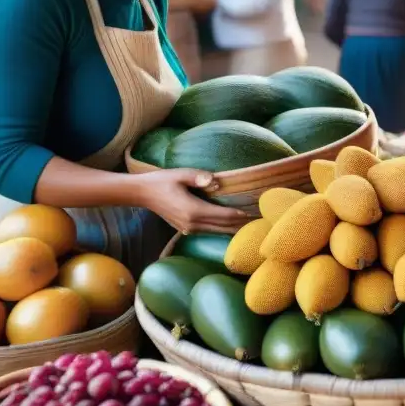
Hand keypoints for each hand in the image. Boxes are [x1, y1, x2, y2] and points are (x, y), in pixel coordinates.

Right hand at [132, 168, 248, 233]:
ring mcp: (188, 228)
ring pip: (217, 231)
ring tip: (252, 224)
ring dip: (234, 228)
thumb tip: (216, 181)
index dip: (240, 215)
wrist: (142, 194)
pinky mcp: (186, 229)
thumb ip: (199, 177)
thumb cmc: (163, 181)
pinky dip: (223, 228)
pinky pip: (209, 230)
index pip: (223, 215)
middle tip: (261, 222)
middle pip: (223, 226)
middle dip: (242, 224)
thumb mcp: (181, 174)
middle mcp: (192, 223)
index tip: (256, 213)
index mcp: (193, 210)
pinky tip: (234, 225)